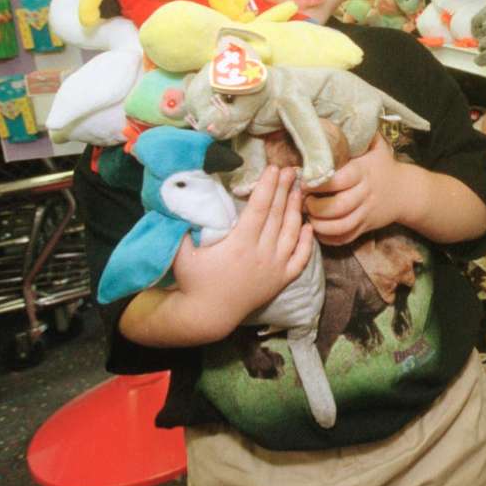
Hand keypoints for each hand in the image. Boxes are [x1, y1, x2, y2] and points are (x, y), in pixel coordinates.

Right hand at [172, 166, 313, 336]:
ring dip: (296, 210)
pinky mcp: (281, 280)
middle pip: (278, 215)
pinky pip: (300, 259)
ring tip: (298, 190)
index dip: (269, 186)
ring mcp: (275, 268)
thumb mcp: (181, 253)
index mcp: (240, 244)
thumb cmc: (192, 281)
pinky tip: (308, 226)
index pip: (260, 208)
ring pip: (292, 233)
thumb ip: (180, 227)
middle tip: (291, 170)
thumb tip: (177, 198)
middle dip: (285, 190)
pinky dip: (307, 242)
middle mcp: (262, 254)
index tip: (275, 169)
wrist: (207, 316)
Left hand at [304, 134, 422, 245]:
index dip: (319, 183)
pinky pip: (345, 239)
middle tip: (303, 201)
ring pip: (341, 226)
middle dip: (316, 207)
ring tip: (308, 217)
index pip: (340, 180)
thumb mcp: (376, 147)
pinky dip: (328, 238)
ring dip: (320, 225)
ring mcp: (366, 214)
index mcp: (363, 172)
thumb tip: (339, 113)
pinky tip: (318, 230)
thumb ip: (361, 134)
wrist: (407, 192)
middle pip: (338, 207)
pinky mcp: (365, 228)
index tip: (305, 181)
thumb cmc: (384, 166)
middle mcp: (365, 194)